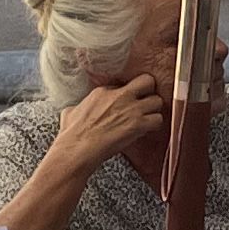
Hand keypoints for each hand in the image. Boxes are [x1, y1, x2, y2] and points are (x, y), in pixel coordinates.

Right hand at [54, 68, 169, 176]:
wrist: (78, 148)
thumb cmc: (72, 134)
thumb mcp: (70, 112)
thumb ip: (79, 107)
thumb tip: (74, 110)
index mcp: (103, 91)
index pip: (124, 85)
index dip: (127, 95)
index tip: (125, 104)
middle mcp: (120, 96)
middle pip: (147, 81)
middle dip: (149, 90)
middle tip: (146, 101)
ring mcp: (131, 109)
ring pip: (157, 100)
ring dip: (154, 110)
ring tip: (147, 118)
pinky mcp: (138, 124)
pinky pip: (158, 119)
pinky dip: (155, 125)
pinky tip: (147, 130)